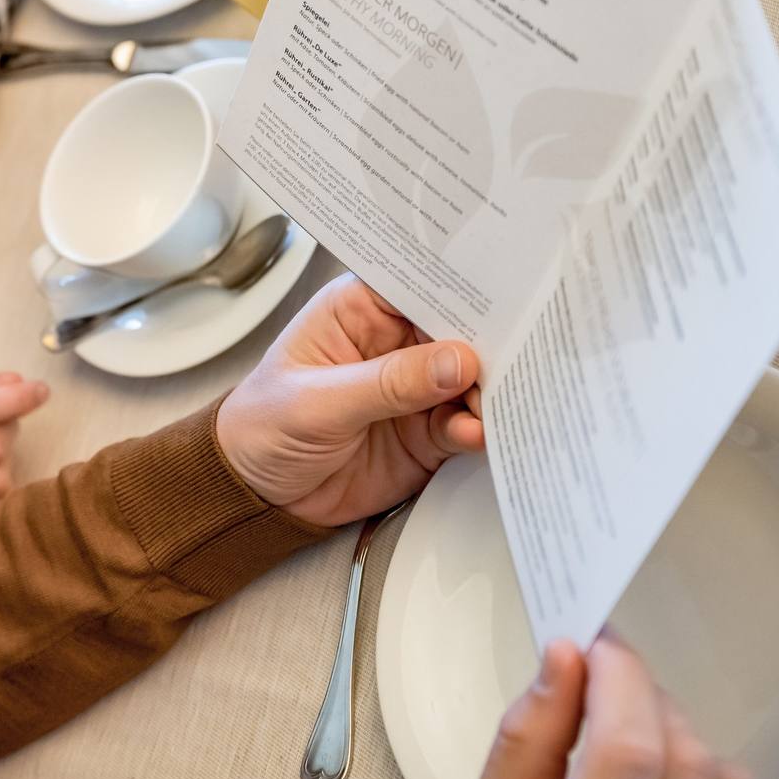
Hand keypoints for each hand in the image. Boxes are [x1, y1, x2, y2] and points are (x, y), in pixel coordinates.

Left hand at [216, 274, 483, 525]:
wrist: (256, 494)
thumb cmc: (262, 427)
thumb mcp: (316, 402)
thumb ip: (387, 383)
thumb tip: (457, 361)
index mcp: (360, 310)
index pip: (419, 285)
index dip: (460, 286)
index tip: (503, 293)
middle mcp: (395, 343)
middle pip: (458, 331)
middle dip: (490, 341)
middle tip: (522, 353)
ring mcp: (415, 390)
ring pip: (471, 380)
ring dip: (491, 390)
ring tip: (500, 401)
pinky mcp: (427, 433)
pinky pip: (465, 425)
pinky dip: (479, 429)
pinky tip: (480, 433)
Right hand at [477, 636, 757, 778]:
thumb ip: (524, 735)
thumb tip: (561, 659)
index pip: (625, 747)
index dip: (614, 677)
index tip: (592, 641)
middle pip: (680, 753)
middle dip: (638, 693)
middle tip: (597, 671)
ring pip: (720, 772)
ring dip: (674, 727)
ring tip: (624, 720)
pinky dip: (705, 767)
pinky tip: (663, 765)